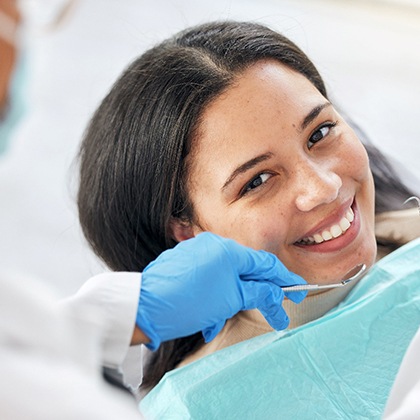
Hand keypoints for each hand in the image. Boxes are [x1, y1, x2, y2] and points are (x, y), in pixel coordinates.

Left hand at [136, 232, 306, 349]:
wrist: (145, 307)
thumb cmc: (187, 302)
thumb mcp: (229, 299)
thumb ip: (257, 292)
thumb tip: (276, 293)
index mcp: (227, 250)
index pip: (265, 263)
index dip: (284, 280)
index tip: (296, 293)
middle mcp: (212, 245)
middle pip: (246, 268)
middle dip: (258, 292)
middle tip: (273, 311)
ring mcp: (197, 252)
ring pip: (228, 275)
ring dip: (234, 298)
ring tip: (228, 318)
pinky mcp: (185, 263)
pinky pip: (210, 277)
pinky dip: (216, 295)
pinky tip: (209, 316)